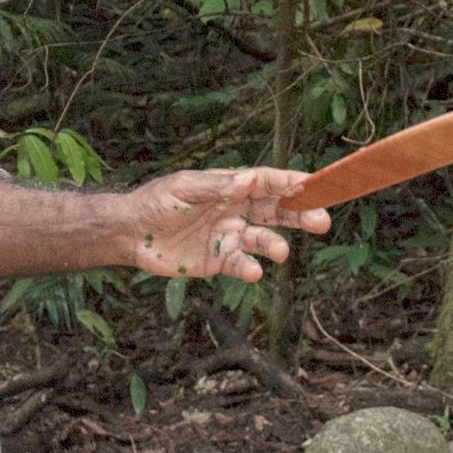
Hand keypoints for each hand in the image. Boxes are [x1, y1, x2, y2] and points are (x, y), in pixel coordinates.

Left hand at [127, 168, 330, 282]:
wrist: (130, 233)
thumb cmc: (156, 202)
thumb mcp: (184, 188)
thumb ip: (216, 186)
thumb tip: (248, 181)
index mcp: (229, 187)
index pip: (267, 183)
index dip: (290, 183)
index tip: (314, 185)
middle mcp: (236, 210)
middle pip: (276, 211)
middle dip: (300, 214)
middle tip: (321, 221)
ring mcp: (230, 236)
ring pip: (263, 240)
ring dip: (275, 245)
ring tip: (281, 252)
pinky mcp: (219, 261)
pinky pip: (241, 264)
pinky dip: (250, 269)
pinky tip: (254, 272)